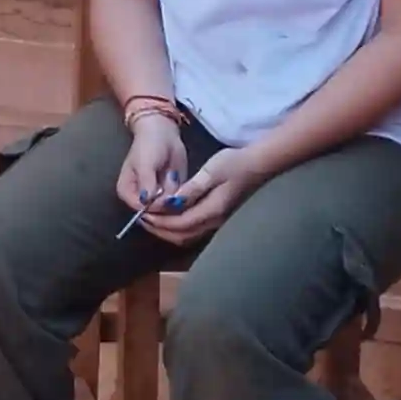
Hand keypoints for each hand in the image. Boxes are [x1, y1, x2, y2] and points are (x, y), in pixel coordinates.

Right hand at [117, 109, 190, 220]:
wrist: (163, 132)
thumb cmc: (148, 146)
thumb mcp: (145, 164)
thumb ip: (146, 184)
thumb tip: (149, 202)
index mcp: (127, 193)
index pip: (140, 211)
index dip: (153, 207)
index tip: (162, 193)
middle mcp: (141, 199)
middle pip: (156, 213)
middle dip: (166, 202)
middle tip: (170, 181)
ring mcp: (158, 198)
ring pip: (169, 209)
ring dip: (175, 197)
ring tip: (172, 176)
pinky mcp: (172, 194)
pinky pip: (179, 203)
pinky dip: (183, 195)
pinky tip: (179, 180)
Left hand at [148, 142, 268, 243]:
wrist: (258, 165)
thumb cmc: (234, 164)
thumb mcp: (211, 172)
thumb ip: (191, 189)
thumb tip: (172, 202)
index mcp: (211, 210)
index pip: (179, 224)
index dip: (160, 221)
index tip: (143, 213)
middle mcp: (214, 222)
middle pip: (181, 235)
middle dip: (160, 229)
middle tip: (143, 218)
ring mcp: (217, 222)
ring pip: (187, 236)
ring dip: (167, 230)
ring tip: (152, 218)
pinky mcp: (217, 217)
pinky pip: (193, 230)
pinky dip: (177, 228)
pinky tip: (169, 216)